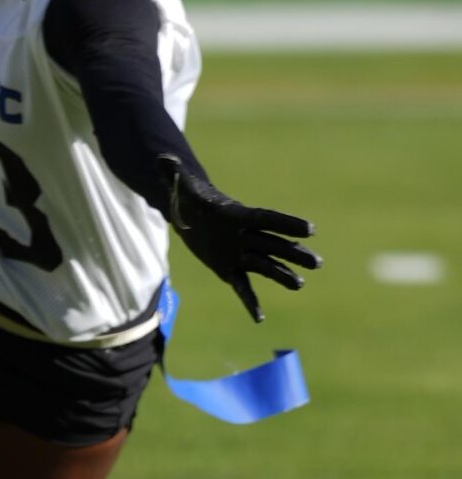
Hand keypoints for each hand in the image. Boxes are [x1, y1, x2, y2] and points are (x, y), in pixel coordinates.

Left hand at [162, 156, 319, 322]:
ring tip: (300, 285)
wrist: (189, 214)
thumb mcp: (179, 185)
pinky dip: (249, 302)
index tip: (309, 229)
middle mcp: (244, 235)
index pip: (265, 219)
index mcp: (237, 214)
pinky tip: (258, 318)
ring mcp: (239, 253)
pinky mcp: (229, 269)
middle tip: (317, 262)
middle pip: (273, 245)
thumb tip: (161, 159)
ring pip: (264, 266)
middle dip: (293, 253)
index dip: (285, 223)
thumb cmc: (189, 197)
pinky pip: (242, 286)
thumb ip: (173, 173)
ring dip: (281, 276)